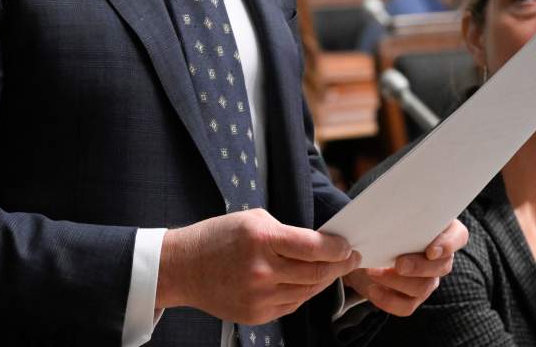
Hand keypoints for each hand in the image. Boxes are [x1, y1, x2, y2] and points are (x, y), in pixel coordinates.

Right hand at [157, 209, 359, 324]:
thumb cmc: (218, 238)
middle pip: (316, 273)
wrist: (184, 268)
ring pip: (307, 292)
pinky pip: (291, 305)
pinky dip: (303, 293)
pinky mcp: (256, 315)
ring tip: (331, 268)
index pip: (313, 247)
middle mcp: (262, 271)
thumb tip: (319, 243)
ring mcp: (259, 297)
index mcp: (262, 239)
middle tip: (351, 257)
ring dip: (323, 280)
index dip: (337, 248)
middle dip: (339, 265)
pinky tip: (306, 281)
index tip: (348, 245)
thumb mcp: (253, 220)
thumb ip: (286, 232)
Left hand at [343, 218, 467, 315]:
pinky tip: (373, 289)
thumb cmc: (384, 224)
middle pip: (442, 266)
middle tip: (398, 263)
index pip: (458, 236)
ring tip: (373, 271)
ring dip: (396, 281)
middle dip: (419, 266)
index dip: (449, 244)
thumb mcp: (390, 215)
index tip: (431, 250)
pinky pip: (406, 306)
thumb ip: (394, 215)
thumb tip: (380, 220)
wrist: (367, 248)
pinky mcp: (412, 298)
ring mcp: (428, 279)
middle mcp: (440, 258)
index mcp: (441, 230)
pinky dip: (388, 300)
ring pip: (423, 287)